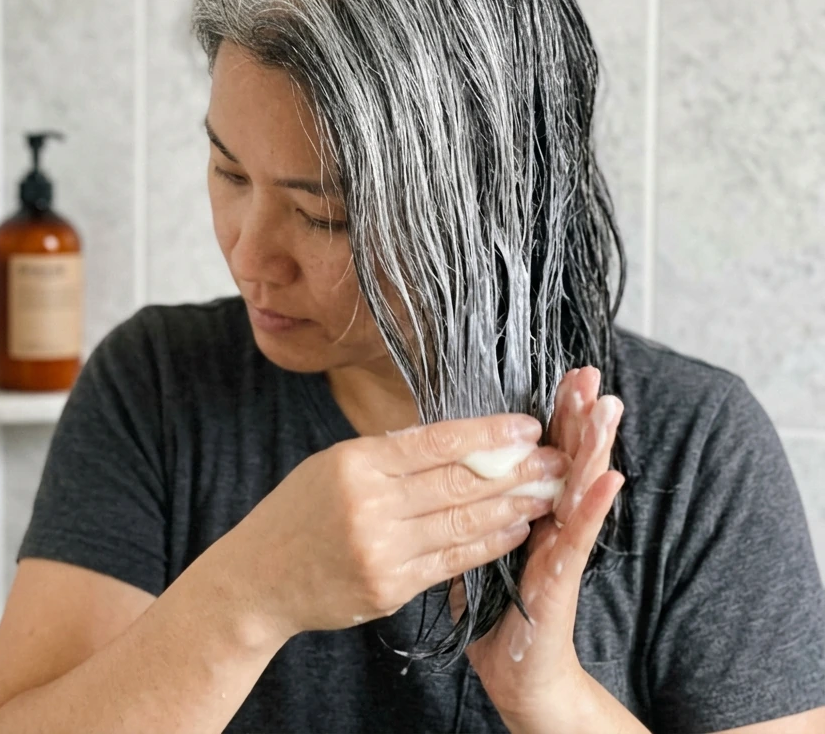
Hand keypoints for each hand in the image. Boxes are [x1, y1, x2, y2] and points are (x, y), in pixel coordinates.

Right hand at [215, 411, 569, 642]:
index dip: (488, 435)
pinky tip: (515, 530)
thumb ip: (388, 456)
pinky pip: (451, 562)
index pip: (435, 442)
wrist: (258, 579)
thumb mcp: (332, 465)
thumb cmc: (297, 514)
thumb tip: (454, 441)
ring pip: (462, 523)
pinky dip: (488, 544)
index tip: (528, 427)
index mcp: (355, 463)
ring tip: (547, 493)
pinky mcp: (389, 588)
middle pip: (458, 483)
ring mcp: (380, 551)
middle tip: (555, 460)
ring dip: (513, 508)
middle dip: (515, 470)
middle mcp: (369, 505)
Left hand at [448, 366, 624, 722]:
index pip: (539, 451)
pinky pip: (578, 537)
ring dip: (594, 446)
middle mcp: (550, 522)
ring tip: (608, 408)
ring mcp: (561, 548)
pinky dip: (593, 506)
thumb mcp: (475, 547)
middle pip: (566, 458)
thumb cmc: (496, 611)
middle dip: (578, 415)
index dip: (551, 413)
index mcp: (525, 508)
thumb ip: (470, 512)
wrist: (517, 673)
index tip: (562, 376)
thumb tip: (439, 473)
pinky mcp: (563, 578)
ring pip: (579, 486)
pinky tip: (608, 478)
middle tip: (590, 374)